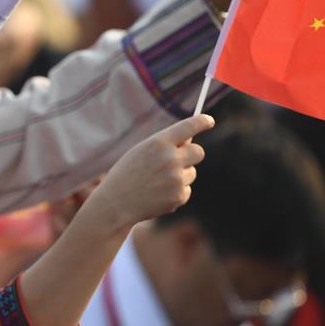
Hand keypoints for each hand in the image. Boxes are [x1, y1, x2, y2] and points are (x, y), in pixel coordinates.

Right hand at [82, 114, 214, 232]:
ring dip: (181, 175)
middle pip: (198, 152)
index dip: (203, 121)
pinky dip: (176, 192)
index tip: (209, 121)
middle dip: (192, 154)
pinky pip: (186, 189)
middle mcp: (171, 158)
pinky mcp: (179, 196)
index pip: (189, 126)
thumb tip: (189, 141)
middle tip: (180, 159)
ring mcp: (176, 179)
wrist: (115, 204)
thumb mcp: (140, 152)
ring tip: (158, 182)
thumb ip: (163, 145)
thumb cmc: (126, 175)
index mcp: (159, 143)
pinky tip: (158, 195)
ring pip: (192, 172)